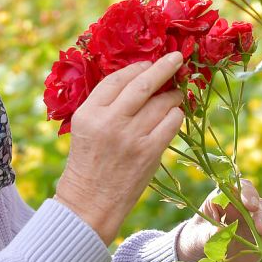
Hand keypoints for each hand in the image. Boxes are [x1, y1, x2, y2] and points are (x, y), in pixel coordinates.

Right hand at [55, 52, 185, 244]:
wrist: (90, 203)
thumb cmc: (87, 163)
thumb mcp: (84, 128)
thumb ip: (104, 105)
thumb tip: (136, 79)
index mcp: (89, 113)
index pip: (117, 79)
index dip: (137, 67)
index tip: (149, 63)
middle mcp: (110, 122)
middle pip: (143, 84)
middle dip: (164, 67)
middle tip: (176, 58)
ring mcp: (132, 137)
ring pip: (162, 103)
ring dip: (173, 95)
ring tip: (176, 94)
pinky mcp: (150, 153)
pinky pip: (171, 123)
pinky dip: (176, 115)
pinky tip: (173, 115)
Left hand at [176, 180, 261, 261]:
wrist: (206, 255)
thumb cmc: (199, 240)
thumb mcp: (200, 238)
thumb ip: (210, 234)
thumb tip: (220, 231)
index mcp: (224, 198)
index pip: (236, 189)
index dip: (245, 194)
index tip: (249, 205)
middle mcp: (243, 204)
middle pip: (256, 201)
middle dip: (261, 213)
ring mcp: (257, 217)